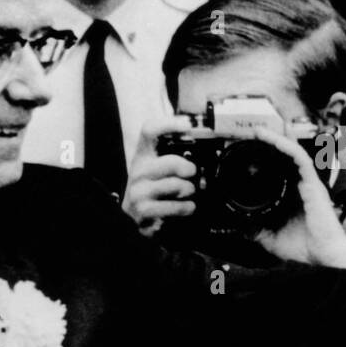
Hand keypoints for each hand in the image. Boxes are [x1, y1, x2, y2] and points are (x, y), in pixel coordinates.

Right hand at [124, 120, 196, 236]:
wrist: (137, 222)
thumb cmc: (156, 192)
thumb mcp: (162, 171)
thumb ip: (178, 158)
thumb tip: (208, 147)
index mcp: (143, 156)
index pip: (150, 130)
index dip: (169, 124)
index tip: (189, 125)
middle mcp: (138, 171)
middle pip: (172, 162)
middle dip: (189, 170)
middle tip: (192, 175)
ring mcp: (138, 192)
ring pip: (178, 186)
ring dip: (190, 192)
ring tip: (186, 195)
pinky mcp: (143, 211)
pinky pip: (177, 207)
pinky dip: (187, 209)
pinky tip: (183, 208)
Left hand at [251, 127, 345, 269]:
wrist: (325, 256)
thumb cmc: (307, 248)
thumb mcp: (273, 239)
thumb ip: (257, 231)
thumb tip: (241, 226)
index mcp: (292, 197)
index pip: (278, 171)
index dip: (266, 159)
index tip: (249, 152)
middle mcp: (301, 187)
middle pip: (285, 158)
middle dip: (269, 144)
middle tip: (251, 136)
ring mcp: (308, 183)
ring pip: (292, 153)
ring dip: (275, 140)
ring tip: (259, 132)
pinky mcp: (313, 183)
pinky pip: (300, 159)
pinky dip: (286, 147)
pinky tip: (273, 140)